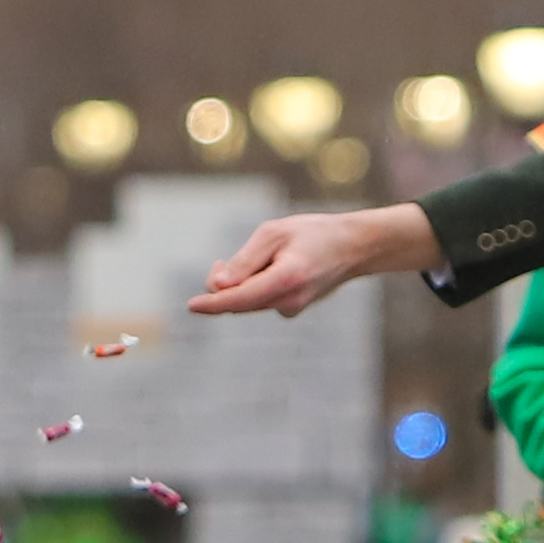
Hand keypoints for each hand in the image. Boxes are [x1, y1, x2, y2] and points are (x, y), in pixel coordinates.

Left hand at [187, 204, 438, 320]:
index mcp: (285, 279)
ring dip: (239, 283)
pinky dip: (253, 286)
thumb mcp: (274, 234)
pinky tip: (271, 267)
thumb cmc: (312, 233)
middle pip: (239, 301)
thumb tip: (216, 285)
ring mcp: (291, 308)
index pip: (240, 298)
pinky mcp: (291, 308)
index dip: (213, 303)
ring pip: (248, 301)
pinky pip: (260, 300)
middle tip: (221, 260)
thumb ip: (244, 261)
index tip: (191, 305)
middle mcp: (289, 300)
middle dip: (223, 284)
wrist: (352, 247)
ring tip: (259, 257)